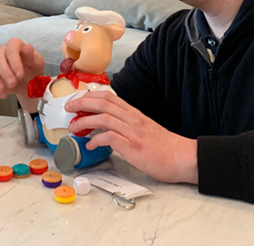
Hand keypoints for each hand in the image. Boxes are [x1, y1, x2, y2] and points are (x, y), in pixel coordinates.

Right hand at [0, 38, 44, 98]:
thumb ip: (32, 56)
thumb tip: (27, 47)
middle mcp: (3, 51)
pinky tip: (4, 94)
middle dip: (6, 72)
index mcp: (15, 45)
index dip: (14, 61)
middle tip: (14, 83)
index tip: (20, 74)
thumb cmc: (33, 69)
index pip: (11, 48)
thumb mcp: (37, 64)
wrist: (29, 83)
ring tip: (7, 90)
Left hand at [65, 91, 197, 183]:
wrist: (184, 157)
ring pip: (104, 118)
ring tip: (73, 128)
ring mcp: (133, 132)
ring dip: (85, 121)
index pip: (110, 97)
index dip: (90, 95)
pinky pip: (111, 138)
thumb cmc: (165, 147)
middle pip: (103, 103)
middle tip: (68, 108)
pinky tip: (91, 144)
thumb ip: (128, 126)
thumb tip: (109, 129)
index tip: (77, 99)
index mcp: (134, 114)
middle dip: (82, 103)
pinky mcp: (134, 147)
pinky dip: (97, 139)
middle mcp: (133, 119)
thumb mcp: (145, 130)